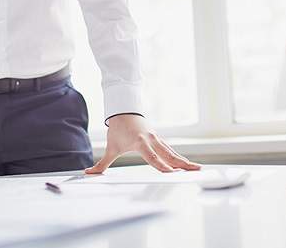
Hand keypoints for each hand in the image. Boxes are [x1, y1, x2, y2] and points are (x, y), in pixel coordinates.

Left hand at [84, 113, 201, 173]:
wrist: (123, 111)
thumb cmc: (118, 129)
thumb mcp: (110, 147)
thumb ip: (102, 163)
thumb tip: (89, 172)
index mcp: (139, 142)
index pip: (152, 157)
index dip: (161, 166)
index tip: (171, 173)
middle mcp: (151, 140)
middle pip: (168, 155)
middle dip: (181, 164)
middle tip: (194, 171)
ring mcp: (157, 139)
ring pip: (172, 152)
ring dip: (184, 161)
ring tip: (197, 169)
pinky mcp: (159, 140)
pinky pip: (171, 150)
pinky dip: (180, 157)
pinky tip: (188, 165)